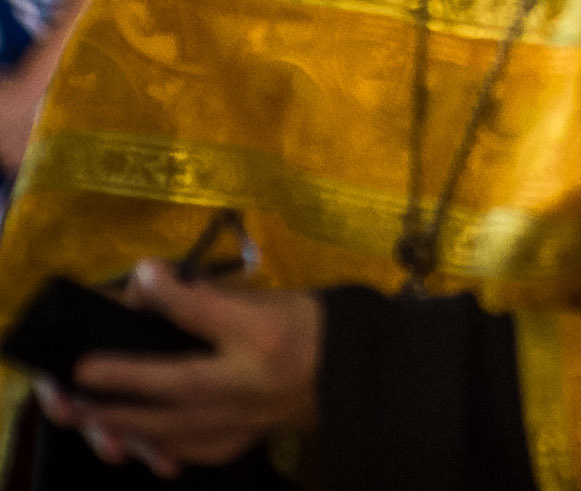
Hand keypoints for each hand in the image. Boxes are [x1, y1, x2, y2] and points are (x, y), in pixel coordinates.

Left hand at [35, 261, 321, 477]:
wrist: (357, 375)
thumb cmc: (312, 328)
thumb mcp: (269, 300)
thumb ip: (206, 296)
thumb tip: (148, 278)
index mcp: (263, 338)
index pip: (207, 311)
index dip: (169, 294)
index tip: (137, 278)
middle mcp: (249, 384)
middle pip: (175, 388)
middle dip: (121, 386)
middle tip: (74, 382)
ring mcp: (242, 421)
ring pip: (173, 430)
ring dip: (123, 424)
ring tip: (85, 416)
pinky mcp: (240, 441)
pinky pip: (193, 451)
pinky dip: (160, 447)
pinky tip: (141, 439)